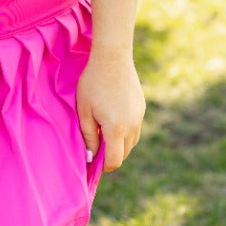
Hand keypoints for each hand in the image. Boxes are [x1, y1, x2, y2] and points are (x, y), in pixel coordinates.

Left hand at [76, 50, 144, 172]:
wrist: (112, 58)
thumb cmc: (92, 83)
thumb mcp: (84, 111)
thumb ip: (88, 136)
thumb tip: (92, 156)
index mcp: (116, 128)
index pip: (114, 160)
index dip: (104, 167)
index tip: (93, 164)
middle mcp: (132, 125)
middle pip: (124, 153)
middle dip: (111, 156)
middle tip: (96, 148)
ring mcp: (139, 116)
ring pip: (131, 141)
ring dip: (119, 144)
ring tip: (103, 133)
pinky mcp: (141, 108)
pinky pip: (135, 128)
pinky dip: (125, 131)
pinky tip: (112, 119)